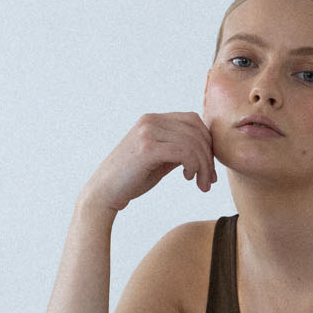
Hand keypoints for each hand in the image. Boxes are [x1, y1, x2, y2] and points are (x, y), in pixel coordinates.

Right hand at [82, 112, 217, 212]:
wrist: (104, 192)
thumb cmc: (131, 179)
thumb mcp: (159, 159)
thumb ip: (178, 149)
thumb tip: (205, 149)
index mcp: (153, 119)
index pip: (193, 120)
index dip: (207, 142)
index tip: (209, 167)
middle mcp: (150, 120)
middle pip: (196, 130)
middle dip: (208, 156)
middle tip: (209, 180)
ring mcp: (148, 132)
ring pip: (193, 143)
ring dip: (203, 165)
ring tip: (201, 184)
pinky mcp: (147, 148)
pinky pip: (184, 152)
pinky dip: (194, 166)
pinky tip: (189, 178)